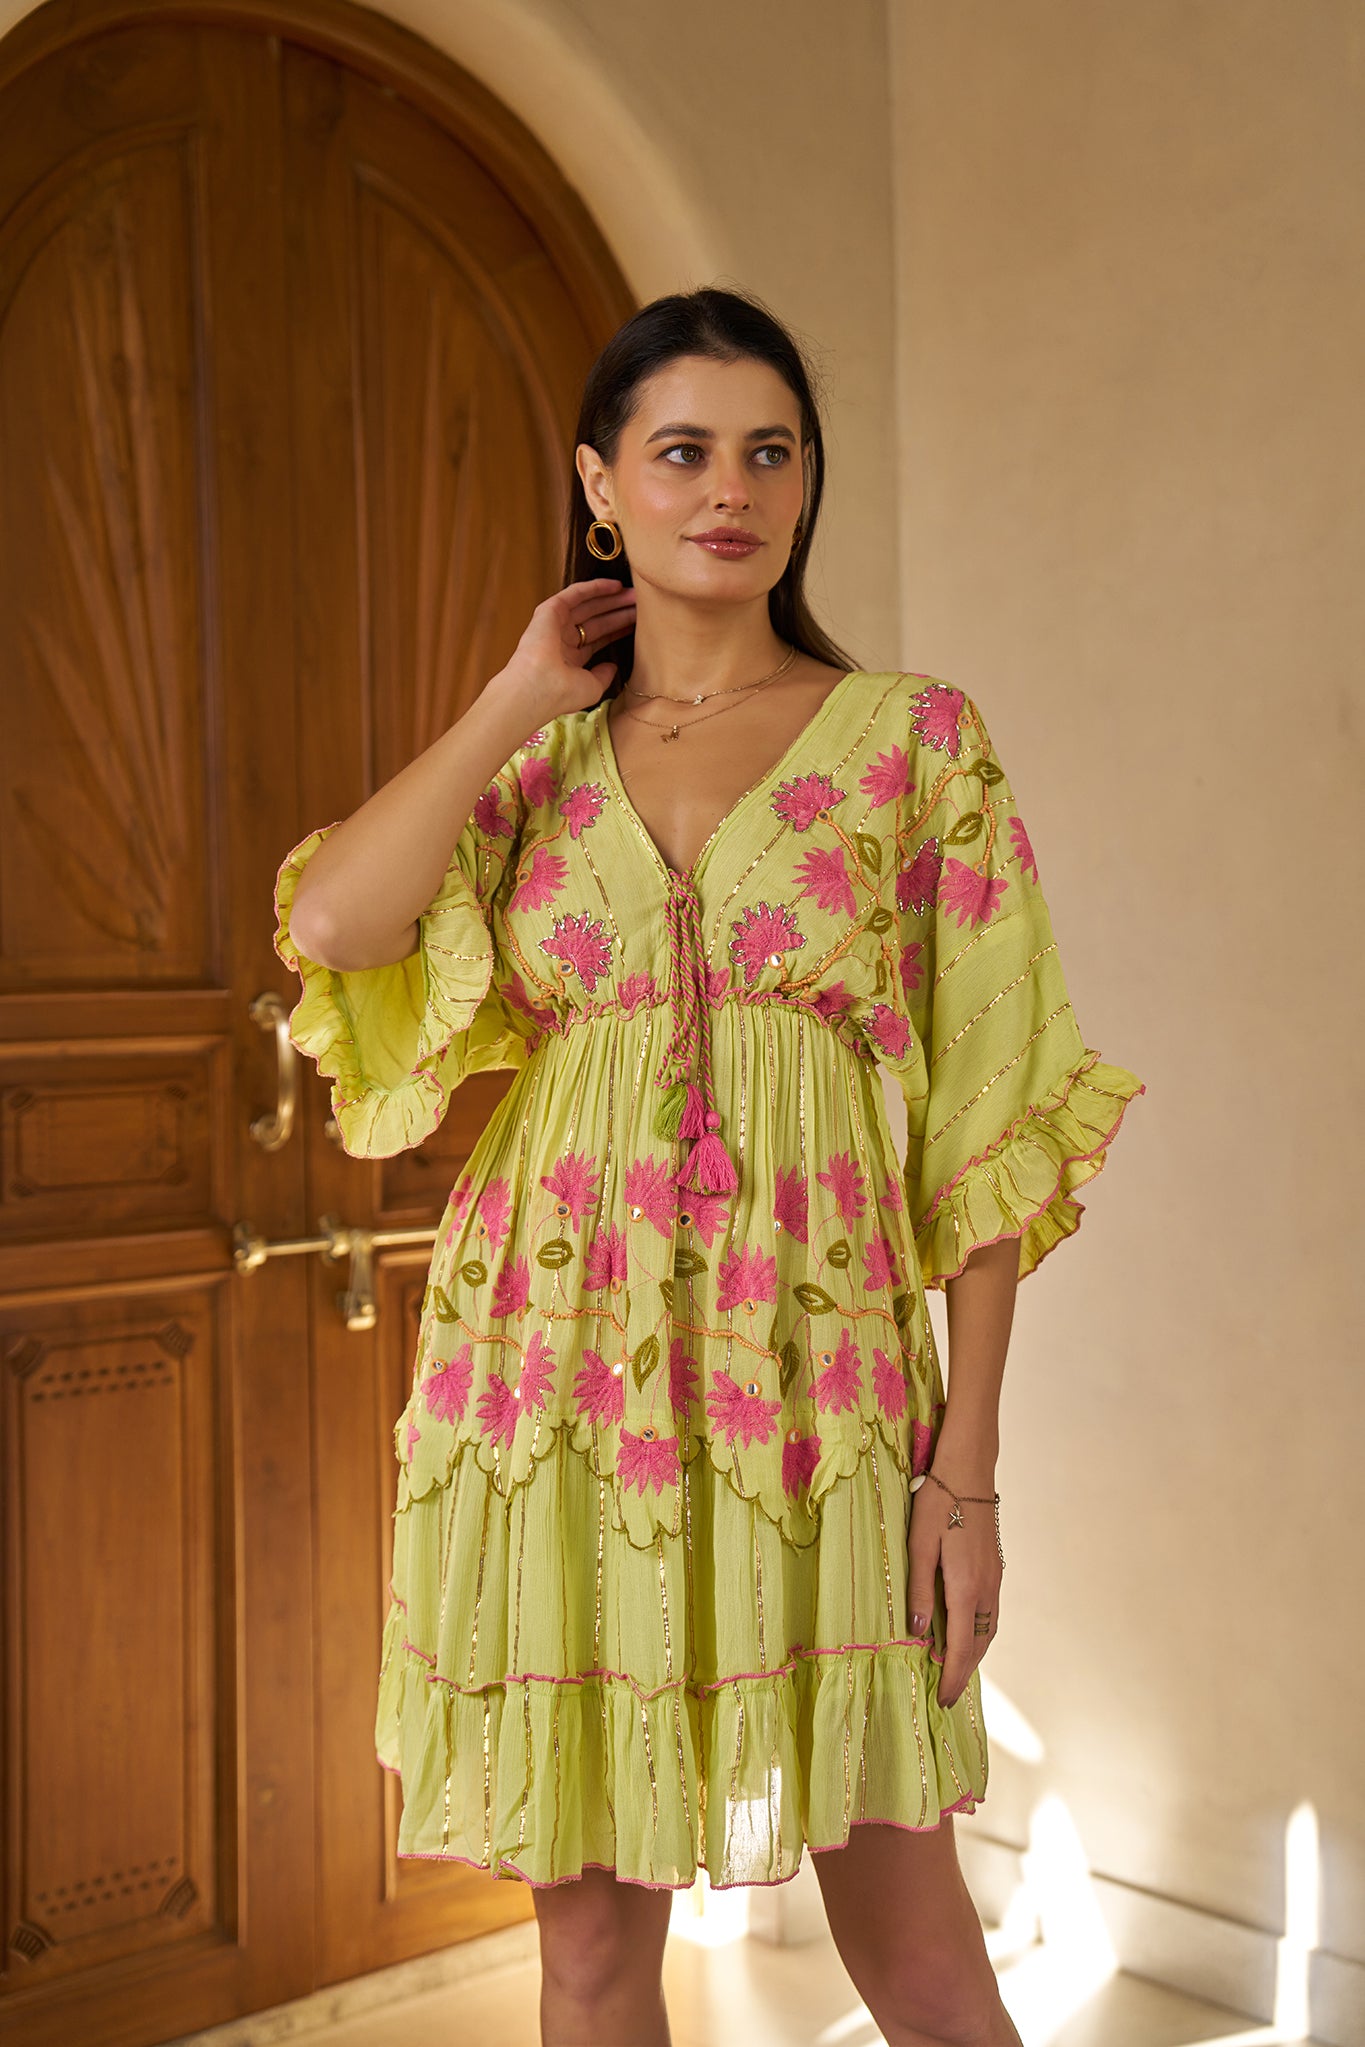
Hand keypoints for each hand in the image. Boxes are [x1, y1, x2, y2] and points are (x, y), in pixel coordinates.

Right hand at [491, 577, 637, 726]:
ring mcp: (554, 624)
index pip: (598, 638)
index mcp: (569, 659)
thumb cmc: (561, 693)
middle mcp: (562, 640)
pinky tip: (615, 585)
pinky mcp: (549, 611)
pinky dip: (594, 587)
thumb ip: (603, 675)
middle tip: (642, 604)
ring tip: (636, 594)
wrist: (539, 687)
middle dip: (618, 611)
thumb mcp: (592, 687)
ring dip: (611, 598)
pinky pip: (575, 594)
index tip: (639, 623)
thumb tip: (613, 667)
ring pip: (588, 606)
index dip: (618, 629)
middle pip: (596, 620)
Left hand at [907, 1468, 1001, 1709]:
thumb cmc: (937, 1504)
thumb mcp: (919, 1546)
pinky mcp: (995, 1569)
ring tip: (953, 1669)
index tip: (943, 1701)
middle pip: (980, 1645)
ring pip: (988, 1630)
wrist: (968, 1472)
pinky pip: (990, 1613)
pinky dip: (979, 1633)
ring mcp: (994, 1579)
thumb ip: (920, 1591)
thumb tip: (920, 1633)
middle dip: (964, 1672)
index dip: (953, 1677)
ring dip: (974, 1653)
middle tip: (946, 1693)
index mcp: (966, 1588)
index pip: (962, 1648)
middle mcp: (986, 1589)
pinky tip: (964, 1632)